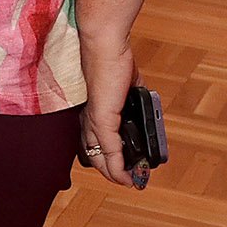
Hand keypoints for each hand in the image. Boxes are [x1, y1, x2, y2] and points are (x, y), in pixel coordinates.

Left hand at [77, 35, 146, 189]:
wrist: (105, 45)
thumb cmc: (114, 60)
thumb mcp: (126, 86)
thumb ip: (130, 99)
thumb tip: (140, 104)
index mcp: (90, 110)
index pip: (92, 141)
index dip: (105, 156)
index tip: (120, 166)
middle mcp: (87, 118)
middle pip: (93, 153)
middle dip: (110, 170)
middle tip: (128, 179)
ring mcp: (93, 120)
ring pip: (100, 155)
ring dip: (116, 172)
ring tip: (130, 182)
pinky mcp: (102, 118)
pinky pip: (109, 149)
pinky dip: (118, 166)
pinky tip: (126, 177)